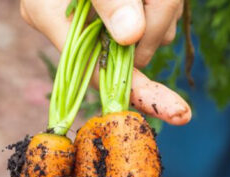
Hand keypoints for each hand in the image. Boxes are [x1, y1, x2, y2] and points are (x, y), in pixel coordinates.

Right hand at [20, 0, 190, 124]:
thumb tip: (130, 37)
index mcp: (51, 18)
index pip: (100, 74)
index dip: (141, 93)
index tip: (178, 112)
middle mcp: (75, 27)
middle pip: (137, 52)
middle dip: (157, 20)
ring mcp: (104, 23)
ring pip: (155, 34)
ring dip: (164, 6)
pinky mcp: (126, 14)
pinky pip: (160, 19)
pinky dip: (164, 2)